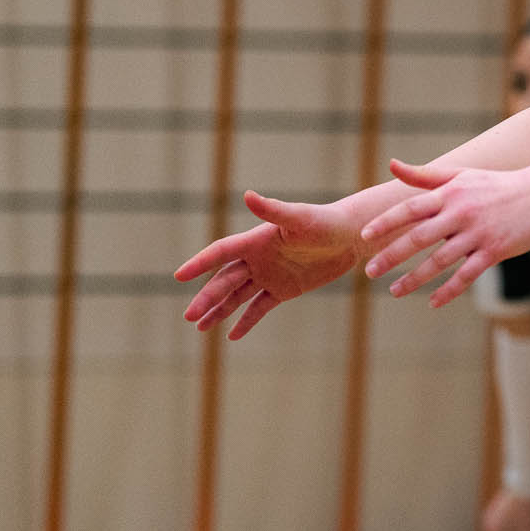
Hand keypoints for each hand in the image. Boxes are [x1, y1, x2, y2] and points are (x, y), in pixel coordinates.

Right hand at [174, 192, 363, 338]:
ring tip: (199, 327)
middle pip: (225, 280)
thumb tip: (247, 195)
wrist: (351, 236)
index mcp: (256, 240)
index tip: (179, 275)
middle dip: (207, 298)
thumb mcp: (299, 218)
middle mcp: (258, 258)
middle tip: (189, 316)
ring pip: (237, 296)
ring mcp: (269, 275)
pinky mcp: (284, 289)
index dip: (200, 263)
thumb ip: (273, 210)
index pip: (221, 252)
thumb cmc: (325, 222)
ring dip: (218, 310)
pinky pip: (260, 308)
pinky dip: (246, 321)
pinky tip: (231, 335)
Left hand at [359, 160, 529, 307]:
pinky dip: (449, 290)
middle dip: (391, 256)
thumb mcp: (460, 175)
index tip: (364, 235)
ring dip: (415, 279)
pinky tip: (433, 302)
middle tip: (370, 271)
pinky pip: (467, 275)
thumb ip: (425, 175)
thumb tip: (392, 164)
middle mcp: (461, 213)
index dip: (386, 222)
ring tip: (395, 291)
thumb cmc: (495, 185)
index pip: (411, 208)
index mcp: (450, 194)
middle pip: (419, 237)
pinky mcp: (494, 251)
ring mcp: (478, 233)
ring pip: (440, 261)